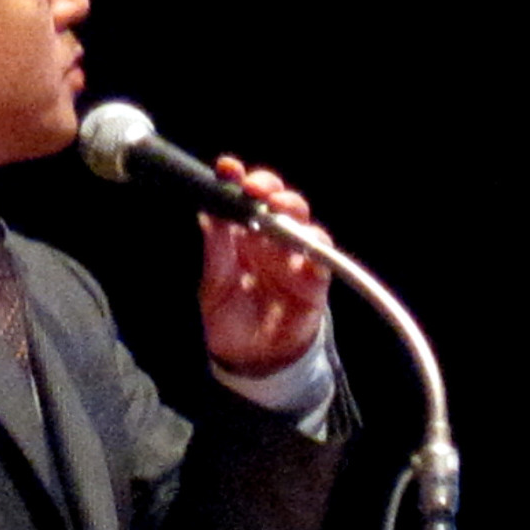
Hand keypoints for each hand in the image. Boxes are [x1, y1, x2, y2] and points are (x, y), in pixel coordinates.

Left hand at [198, 156, 331, 377]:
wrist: (250, 361)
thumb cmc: (230, 316)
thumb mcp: (214, 282)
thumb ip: (216, 248)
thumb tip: (207, 210)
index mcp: (243, 234)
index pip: (243, 197)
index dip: (237, 179)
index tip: (227, 168)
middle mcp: (270, 241)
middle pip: (278, 201)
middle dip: (268, 187)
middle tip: (253, 186)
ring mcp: (294, 259)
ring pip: (302, 223)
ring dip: (292, 212)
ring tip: (277, 209)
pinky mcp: (314, 284)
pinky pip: (322, 262)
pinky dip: (316, 250)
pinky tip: (304, 246)